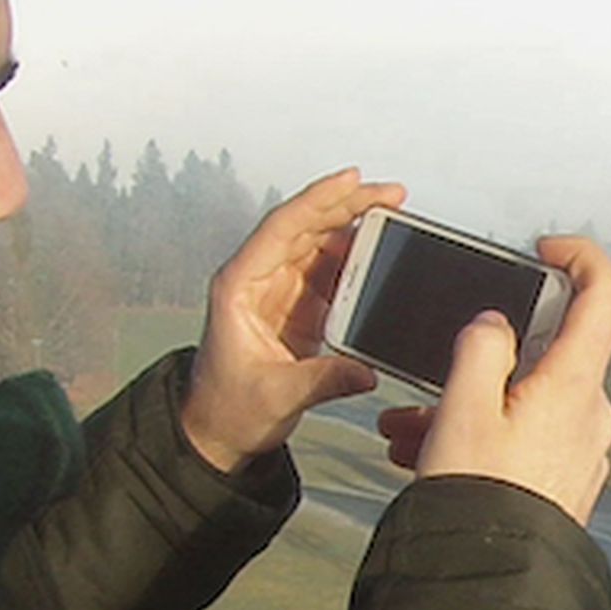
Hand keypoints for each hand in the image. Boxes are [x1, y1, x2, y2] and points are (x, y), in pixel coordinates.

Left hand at [179, 169, 399, 473]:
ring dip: (353, 225)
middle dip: (347, 204)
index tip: (353, 180)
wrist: (218, 430)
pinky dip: (354, 257)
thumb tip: (366, 371)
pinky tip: (380, 251)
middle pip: (305, 226)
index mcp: (239, 286)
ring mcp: (277, 287)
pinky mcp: (295, 304)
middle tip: (390, 194)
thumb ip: (323, 380)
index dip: (318, 200)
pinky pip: (327, 269)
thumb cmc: (230, 409)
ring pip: (318, 242)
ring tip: (392, 213)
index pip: (281, 228)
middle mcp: (257, 277)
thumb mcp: (277, 397)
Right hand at [389, 235, 610, 523]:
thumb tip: (496, 324)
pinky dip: (476, 436)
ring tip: (405, 427)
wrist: (490, 586)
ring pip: (522, 402)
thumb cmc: (479, 497)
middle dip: (481, 356)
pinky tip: (421, 454)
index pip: (607, 295)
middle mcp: (590, 415)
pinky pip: (520, 440)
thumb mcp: (464, 405)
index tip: (543, 251)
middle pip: (546, 354)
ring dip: (463, 403)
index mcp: (574, 384)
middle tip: (431, 370)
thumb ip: (481, 346)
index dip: (580, 257)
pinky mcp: (562, 483)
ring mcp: (580, 451)